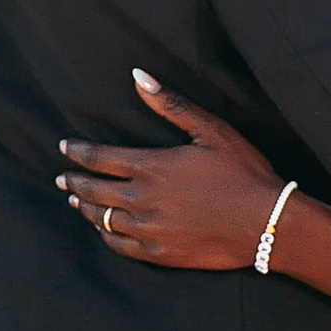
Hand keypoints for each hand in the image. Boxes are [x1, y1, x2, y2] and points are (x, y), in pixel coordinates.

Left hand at [58, 72, 286, 270]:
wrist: (268, 224)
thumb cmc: (244, 173)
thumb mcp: (211, 130)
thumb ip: (171, 105)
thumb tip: (139, 76)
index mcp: (152, 167)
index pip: (99, 158)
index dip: (77, 152)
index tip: (64, 148)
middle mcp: (143, 200)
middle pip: (94, 191)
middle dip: (74, 182)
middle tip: (62, 178)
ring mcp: (149, 230)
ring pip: (103, 220)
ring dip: (86, 209)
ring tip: (76, 202)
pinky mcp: (160, 254)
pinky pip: (120, 247)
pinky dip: (107, 236)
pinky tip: (105, 230)